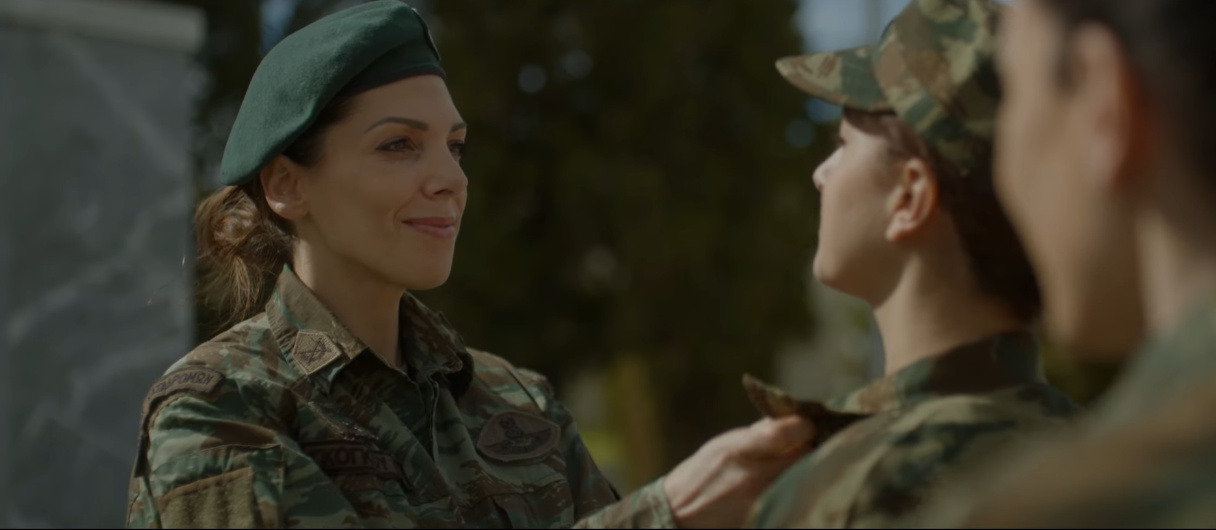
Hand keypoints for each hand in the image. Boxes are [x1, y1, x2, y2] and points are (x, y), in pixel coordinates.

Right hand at [661, 416, 814, 527]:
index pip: (784, 432)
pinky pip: (792, 498)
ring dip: (806, 468)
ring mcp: (760, 501)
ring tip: (801, 463)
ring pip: (802, 478)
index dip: (804, 426)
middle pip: (803, 456)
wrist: (681, 514)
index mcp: (737, 449)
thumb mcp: (722, 445)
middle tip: (813, 442)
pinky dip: (795, 489)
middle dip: (811, 446)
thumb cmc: (700, 474)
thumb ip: (757, 434)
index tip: (809, 423)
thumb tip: (790, 420)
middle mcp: (752, 476)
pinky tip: (791, 485)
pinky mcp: (765, 517)